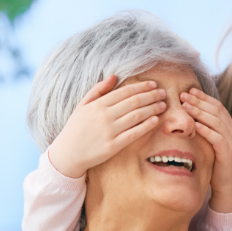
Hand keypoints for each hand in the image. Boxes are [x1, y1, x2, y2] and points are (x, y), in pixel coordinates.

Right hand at [49, 75, 165, 177]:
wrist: (68, 153)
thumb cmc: (76, 128)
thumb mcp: (82, 105)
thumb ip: (98, 90)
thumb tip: (114, 76)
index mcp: (97, 104)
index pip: (125, 91)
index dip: (141, 87)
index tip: (153, 84)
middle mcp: (104, 116)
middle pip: (134, 102)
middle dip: (151, 96)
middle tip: (164, 93)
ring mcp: (109, 131)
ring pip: (136, 116)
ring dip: (152, 109)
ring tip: (163, 105)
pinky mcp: (113, 146)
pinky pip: (134, 133)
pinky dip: (146, 125)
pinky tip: (156, 120)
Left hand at [180, 89, 231, 213]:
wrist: (226, 184)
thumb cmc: (214, 162)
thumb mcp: (209, 141)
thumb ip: (204, 128)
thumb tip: (188, 114)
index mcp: (229, 125)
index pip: (216, 105)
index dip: (203, 97)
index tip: (189, 90)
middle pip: (216, 110)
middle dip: (199, 101)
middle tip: (184, 94)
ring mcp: (231, 140)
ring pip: (216, 121)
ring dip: (199, 112)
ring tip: (186, 106)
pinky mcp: (227, 152)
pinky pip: (216, 137)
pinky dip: (205, 129)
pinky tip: (194, 125)